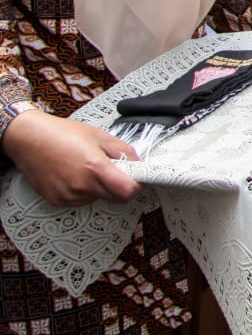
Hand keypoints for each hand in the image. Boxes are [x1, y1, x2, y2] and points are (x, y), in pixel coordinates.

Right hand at [1, 111, 141, 205]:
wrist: (29, 139)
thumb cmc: (62, 134)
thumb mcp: (100, 136)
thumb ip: (124, 151)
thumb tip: (139, 164)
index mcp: (95, 168)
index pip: (127, 191)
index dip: (137, 185)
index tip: (138, 179)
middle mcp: (82, 186)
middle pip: (115, 197)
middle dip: (120, 185)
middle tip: (113, 170)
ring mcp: (69, 195)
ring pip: (98, 198)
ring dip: (100, 187)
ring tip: (87, 168)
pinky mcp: (58, 200)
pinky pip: (81, 200)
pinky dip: (84, 190)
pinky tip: (74, 174)